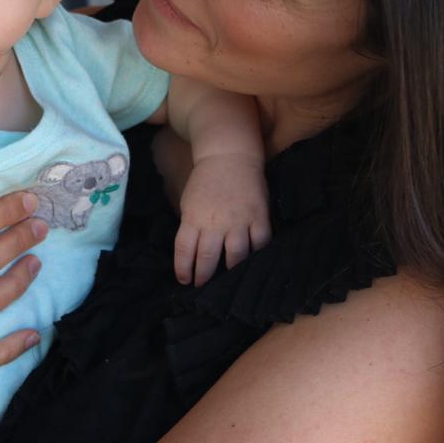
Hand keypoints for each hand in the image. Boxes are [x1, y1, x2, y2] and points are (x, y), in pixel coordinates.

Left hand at [174, 151, 270, 285]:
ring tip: (227, 280)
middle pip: (208, 257)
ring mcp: (239, 221)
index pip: (184, 250)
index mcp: (193, 218)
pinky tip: (253, 264)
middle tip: (203, 286)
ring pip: (235, 256)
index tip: (184, 280)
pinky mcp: (259, 217)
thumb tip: (192, 253)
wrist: (230, 156)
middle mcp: (215, 222)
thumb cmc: (206, 181)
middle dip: (204, 276)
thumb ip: (191, 226)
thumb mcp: (189, 203)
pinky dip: (257, 256)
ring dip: (230, 272)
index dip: (183, 269)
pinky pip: (260, 244)